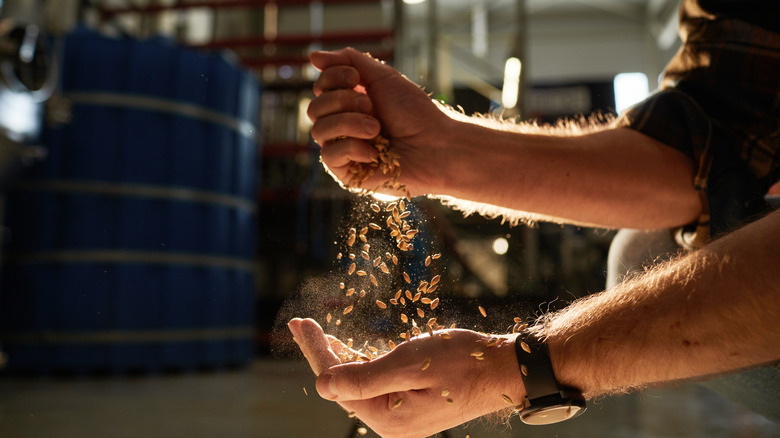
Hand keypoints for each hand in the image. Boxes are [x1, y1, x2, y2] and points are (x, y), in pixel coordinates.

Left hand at [288, 318, 525, 437]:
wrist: (505, 370)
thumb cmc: (463, 362)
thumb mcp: (411, 364)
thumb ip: (365, 377)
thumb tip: (322, 385)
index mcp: (388, 417)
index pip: (338, 382)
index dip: (317, 351)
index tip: (300, 324)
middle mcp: (391, 422)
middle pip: (344, 384)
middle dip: (322, 352)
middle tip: (300, 324)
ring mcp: (401, 415)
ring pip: (358, 383)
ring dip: (339, 356)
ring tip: (316, 333)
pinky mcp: (410, 403)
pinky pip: (376, 383)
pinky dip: (360, 363)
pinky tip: (349, 348)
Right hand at [306, 48, 453, 196]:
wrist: (436, 146)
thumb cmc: (415, 114)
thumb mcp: (383, 78)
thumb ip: (349, 61)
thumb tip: (312, 56)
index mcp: (350, 104)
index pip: (320, 87)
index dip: (333, 78)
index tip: (356, 78)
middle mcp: (343, 127)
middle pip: (314, 109)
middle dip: (342, 101)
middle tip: (371, 106)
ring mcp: (344, 151)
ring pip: (318, 131)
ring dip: (348, 123)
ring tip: (376, 129)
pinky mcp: (347, 174)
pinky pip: (328, 156)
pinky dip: (351, 148)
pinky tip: (374, 152)